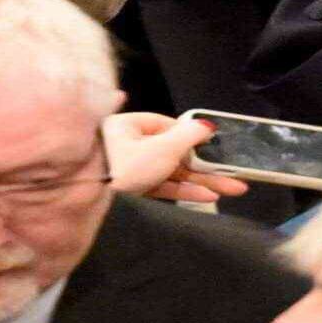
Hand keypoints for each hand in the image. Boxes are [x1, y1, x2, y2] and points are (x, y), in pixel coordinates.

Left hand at [103, 113, 249, 205]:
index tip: (213, 144)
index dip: (192, 136)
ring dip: (200, 180)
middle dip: (205, 165)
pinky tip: (208, 196)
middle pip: (174, 152)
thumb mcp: (162, 147)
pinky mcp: (130, 191)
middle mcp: (127, 145)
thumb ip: (188, 136)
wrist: (87, 198)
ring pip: (171, 172)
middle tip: (234, 175)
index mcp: (129, 125)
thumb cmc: (124, 164)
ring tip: (232, 188)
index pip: (167, 125)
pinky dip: (183, 190)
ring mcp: (128, 170)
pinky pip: (160, 187)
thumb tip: (206, 125)